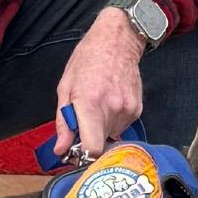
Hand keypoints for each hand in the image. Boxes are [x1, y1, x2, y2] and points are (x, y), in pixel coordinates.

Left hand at [53, 8, 145, 158]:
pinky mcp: (136, 109)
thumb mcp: (66, 88)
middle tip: (83, 124)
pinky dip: (113, 121)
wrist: (117, 40)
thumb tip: (61, 150)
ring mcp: (127, 110)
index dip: (85, 157)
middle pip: (101, 145)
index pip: (93, 149)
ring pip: (111, 136)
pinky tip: (110, 102)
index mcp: (90, 104)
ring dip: (102, 128)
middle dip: (90, 140)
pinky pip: (121, 127)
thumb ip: (63, 123)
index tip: (78, 153)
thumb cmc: (87, 60)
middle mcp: (111, 109)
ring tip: (98, 106)